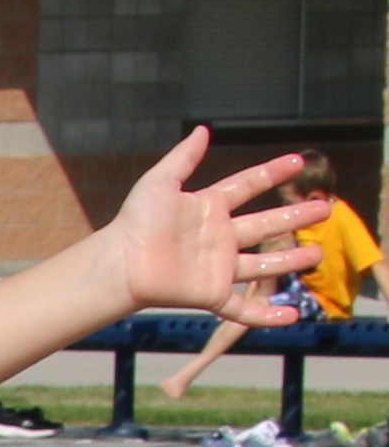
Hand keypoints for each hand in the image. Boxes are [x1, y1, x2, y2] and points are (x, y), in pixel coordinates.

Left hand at [113, 129, 327, 321]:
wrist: (121, 264)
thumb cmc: (135, 222)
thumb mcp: (161, 181)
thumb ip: (184, 157)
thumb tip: (203, 129)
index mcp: (209, 208)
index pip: (248, 185)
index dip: (272, 173)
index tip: (298, 161)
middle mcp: (218, 237)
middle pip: (266, 225)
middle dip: (295, 217)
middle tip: (326, 209)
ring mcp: (217, 267)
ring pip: (262, 265)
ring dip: (291, 261)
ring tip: (318, 255)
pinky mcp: (210, 294)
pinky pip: (243, 308)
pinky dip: (266, 315)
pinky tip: (291, 317)